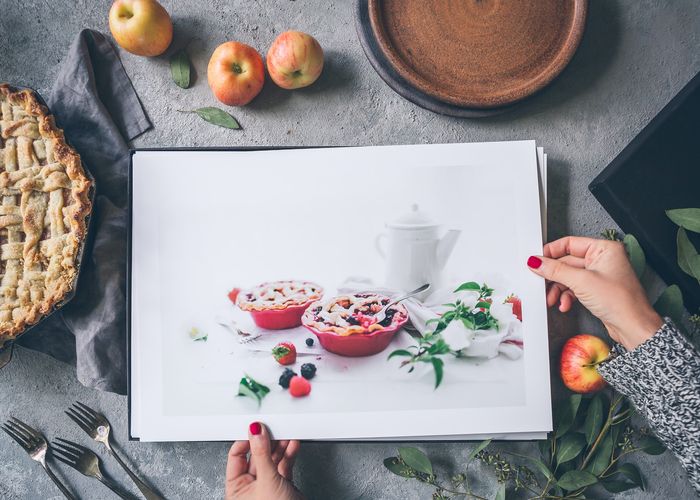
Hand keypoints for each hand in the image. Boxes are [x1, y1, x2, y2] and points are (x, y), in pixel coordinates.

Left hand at [225, 422, 302, 499]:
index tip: (255, 429)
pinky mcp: (282, 485)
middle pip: (256, 456)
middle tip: (272, 429)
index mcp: (236, 489)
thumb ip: (261, 454)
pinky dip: (289, 454)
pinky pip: (284, 465)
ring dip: (280, 446)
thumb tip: (255, 432)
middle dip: (266, 442)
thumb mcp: (266, 481)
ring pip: (271, 459)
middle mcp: (250, 488)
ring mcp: (267, 486)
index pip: (236, 457)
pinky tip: (292, 445)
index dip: (245, 441)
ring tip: (285, 434)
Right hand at [527, 236, 662, 349]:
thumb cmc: (620, 301)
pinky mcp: (596, 290)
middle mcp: (602, 260)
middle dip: (553, 276)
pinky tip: (564, 304)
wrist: (633, 327)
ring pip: (569, 277)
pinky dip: (567, 296)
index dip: (551, 252)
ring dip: (558, 289)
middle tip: (540, 281)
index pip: (570, 243)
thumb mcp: (581, 282)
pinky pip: (574, 288)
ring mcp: (599, 275)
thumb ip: (556, 270)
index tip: (537, 260)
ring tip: (552, 298)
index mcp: (604, 249)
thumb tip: (537, 262)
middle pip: (567, 262)